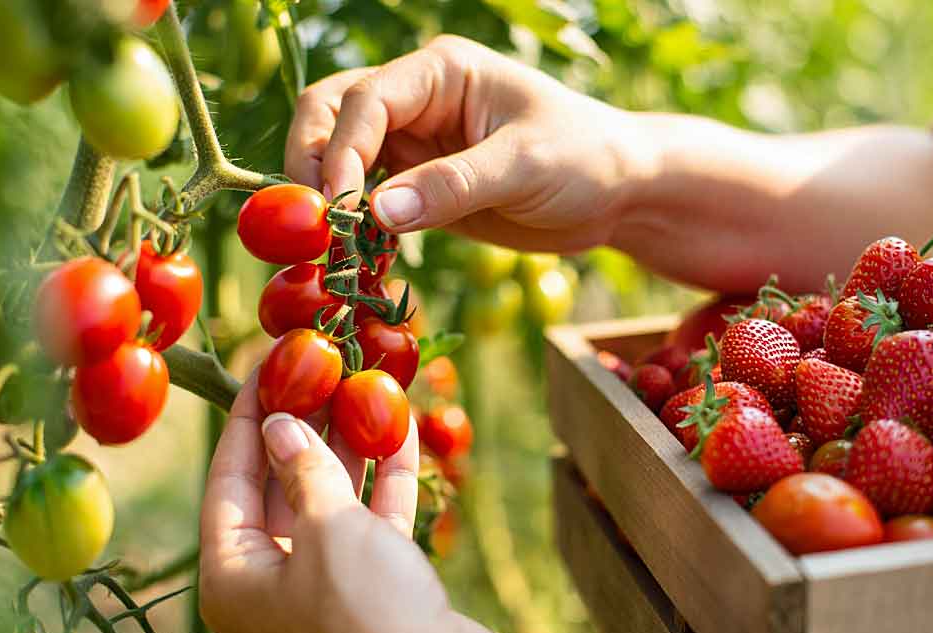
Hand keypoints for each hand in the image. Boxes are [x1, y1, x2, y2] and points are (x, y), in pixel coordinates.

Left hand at [199, 374, 534, 632]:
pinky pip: (373, 523)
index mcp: (233, 576)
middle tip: (320, 368)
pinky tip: (401, 429)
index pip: (228, 478)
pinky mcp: (377, 591)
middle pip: (280, 486)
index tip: (266, 365)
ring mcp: (326, 589)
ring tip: (362, 385)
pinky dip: (386, 480)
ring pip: (332, 500)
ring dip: (348, 446)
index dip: (248, 417)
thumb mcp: (326, 529)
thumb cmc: (364, 613)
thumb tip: (280, 426)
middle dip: (304, 426)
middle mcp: (272, 583)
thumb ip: (303, 471)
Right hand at [284, 35, 642, 252]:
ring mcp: (413, 145)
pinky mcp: (418, 188)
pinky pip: (367, 203)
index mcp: (440, 71)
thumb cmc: (586, 157)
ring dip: (328, 201)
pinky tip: (362, 260)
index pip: (364, 100)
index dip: (340, 150)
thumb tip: (375, 213)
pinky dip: (355, 229)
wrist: (619, 192)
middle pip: (329, 117)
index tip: (339, 204)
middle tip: (317, 225)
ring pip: (339, 161)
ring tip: (333, 249)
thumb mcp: (525, 167)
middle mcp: (416, 101)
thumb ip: (453, 185)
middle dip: (312, 166)